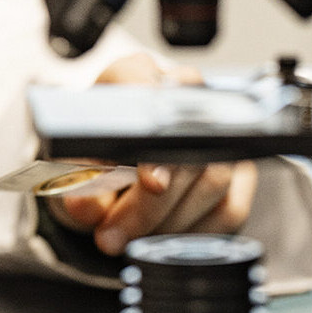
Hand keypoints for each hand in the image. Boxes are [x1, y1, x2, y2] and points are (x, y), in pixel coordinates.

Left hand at [47, 53, 257, 256]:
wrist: (114, 155)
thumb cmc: (94, 150)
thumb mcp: (71, 161)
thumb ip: (76, 181)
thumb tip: (83, 206)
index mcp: (132, 74)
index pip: (149, 89)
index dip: (154, 140)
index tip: (150, 181)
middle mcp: (181, 92)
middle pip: (185, 149)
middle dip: (148, 205)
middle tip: (114, 233)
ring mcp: (217, 129)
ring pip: (212, 180)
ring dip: (168, 222)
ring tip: (128, 238)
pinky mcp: (240, 168)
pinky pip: (230, 208)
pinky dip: (194, 232)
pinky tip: (162, 238)